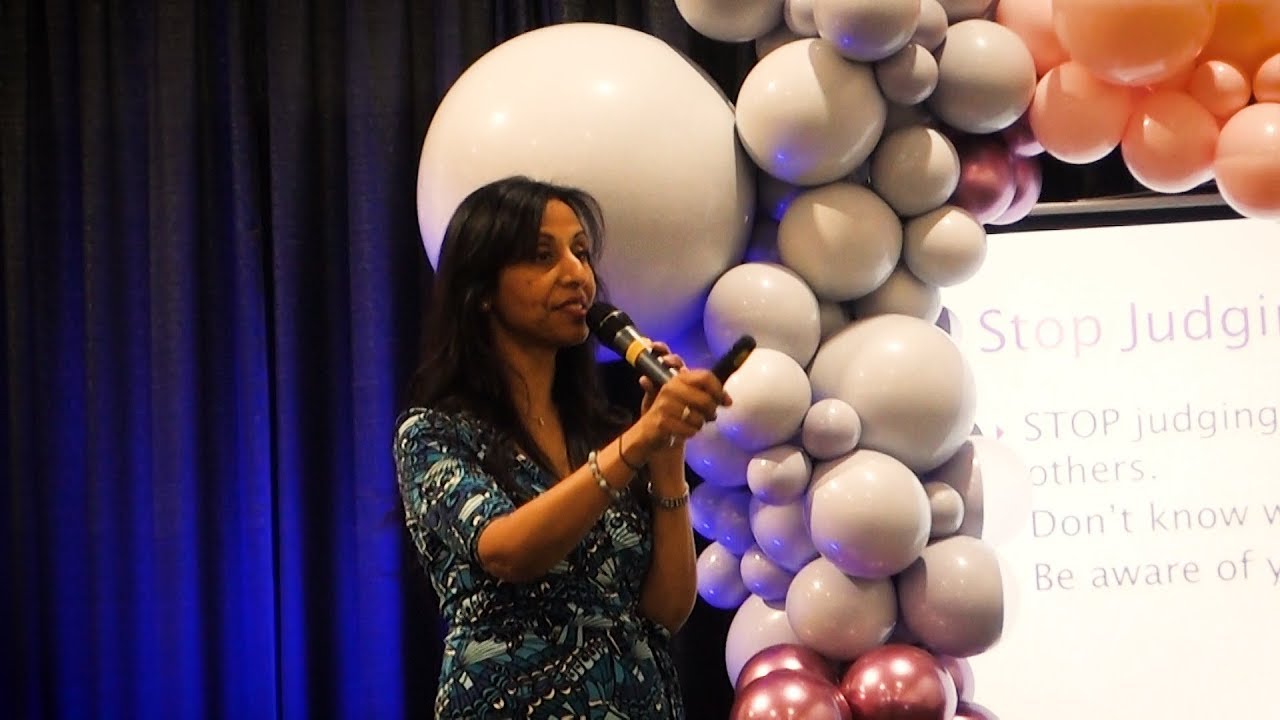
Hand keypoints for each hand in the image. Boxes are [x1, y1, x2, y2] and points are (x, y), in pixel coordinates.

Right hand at [632, 343, 731, 459]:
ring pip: (698, 417)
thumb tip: (728, 400)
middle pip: (706, 399)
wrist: (648, 433)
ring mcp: (665, 405)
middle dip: (711, 411)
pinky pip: (689, 430)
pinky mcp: (662, 422)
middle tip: (709, 416)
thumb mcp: (687, 398)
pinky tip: (684, 431)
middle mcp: (670, 388)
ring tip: (693, 424)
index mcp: (678, 378)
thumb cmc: (672, 413)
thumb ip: (707, 394)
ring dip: (699, 424)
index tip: (725, 401)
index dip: (719, 390)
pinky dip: (690, 433)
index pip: (705, 376)